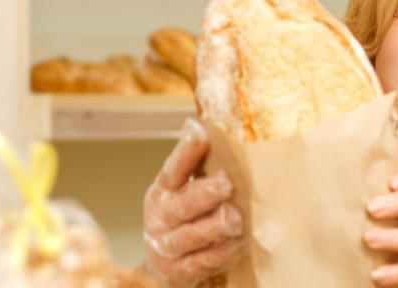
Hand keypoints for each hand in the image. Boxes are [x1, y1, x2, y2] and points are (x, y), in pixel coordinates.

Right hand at [142, 119, 243, 287]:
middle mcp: (160, 220)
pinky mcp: (180, 273)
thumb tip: (200, 125)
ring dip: (214, 227)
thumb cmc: (181, 223)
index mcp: (161, 194)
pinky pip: (203, 262)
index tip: (200, 132)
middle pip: (180, 207)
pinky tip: (237, 243)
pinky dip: (221, 253)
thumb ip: (193, 166)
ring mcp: (168, 248)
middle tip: (226, 184)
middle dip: (204, 194)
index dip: (185, 153)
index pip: (171, 171)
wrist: (166, 270)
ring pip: (190, 236)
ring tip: (234, 218)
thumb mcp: (181, 193)